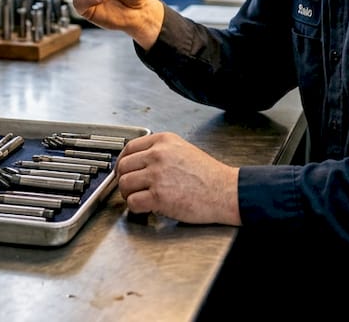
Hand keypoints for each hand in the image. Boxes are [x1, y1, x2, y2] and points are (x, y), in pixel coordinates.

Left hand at [115, 132, 240, 224]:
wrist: (225, 192)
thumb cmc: (209, 175)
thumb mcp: (183, 150)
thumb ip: (161, 152)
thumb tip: (140, 162)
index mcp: (164, 141)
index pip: (129, 147)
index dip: (123, 161)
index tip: (123, 170)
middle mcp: (158, 155)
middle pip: (123, 166)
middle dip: (124, 179)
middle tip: (131, 188)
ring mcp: (157, 175)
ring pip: (125, 184)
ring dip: (128, 194)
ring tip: (139, 198)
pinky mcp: (158, 196)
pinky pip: (133, 202)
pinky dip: (135, 208)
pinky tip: (146, 208)